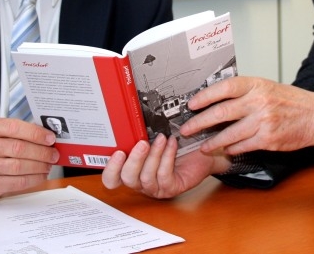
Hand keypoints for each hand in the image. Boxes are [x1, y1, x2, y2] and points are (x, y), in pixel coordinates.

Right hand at [0, 118, 59, 202]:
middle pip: (18, 148)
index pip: (14, 127)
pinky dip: (33, 179)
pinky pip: (16, 182)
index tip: (50, 138)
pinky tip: (40, 175)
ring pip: (18, 166)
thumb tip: (48, 136)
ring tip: (49, 165)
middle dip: (41, 152)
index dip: (35, 133)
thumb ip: (20, 133)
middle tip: (54, 154)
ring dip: (39, 166)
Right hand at [101, 134, 228, 198]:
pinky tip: (171, 144)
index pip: (112, 179)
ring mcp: (156, 187)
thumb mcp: (154, 139)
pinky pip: (164, 175)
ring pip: (146, 177)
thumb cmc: (177, 145)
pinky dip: (167, 157)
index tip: (117, 152)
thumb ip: (140, 137)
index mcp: (132, 170)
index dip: (111, 169)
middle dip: (133, 160)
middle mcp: (141, 182)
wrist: (203, 152)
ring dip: (154, 155)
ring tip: (161, 138)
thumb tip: (131, 125)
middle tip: (142, 143)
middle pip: (127, 179)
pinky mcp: (171, 188)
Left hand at [180, 76, 313, 154]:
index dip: (205, 96)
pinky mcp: (268, 139)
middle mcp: (259, 101)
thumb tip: (217, 98)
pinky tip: (224, 149)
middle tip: (187, 129)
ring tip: (202, 145)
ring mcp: (263, 121)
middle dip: (199, 122)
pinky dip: (231, 148)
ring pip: (229, 133)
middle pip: (221, 112)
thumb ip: (245, 92)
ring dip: (212, 141)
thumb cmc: (292, 101)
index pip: (224, 88)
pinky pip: (243, 145)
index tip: (191, 104)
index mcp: (257, 85)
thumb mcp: (267, 87)